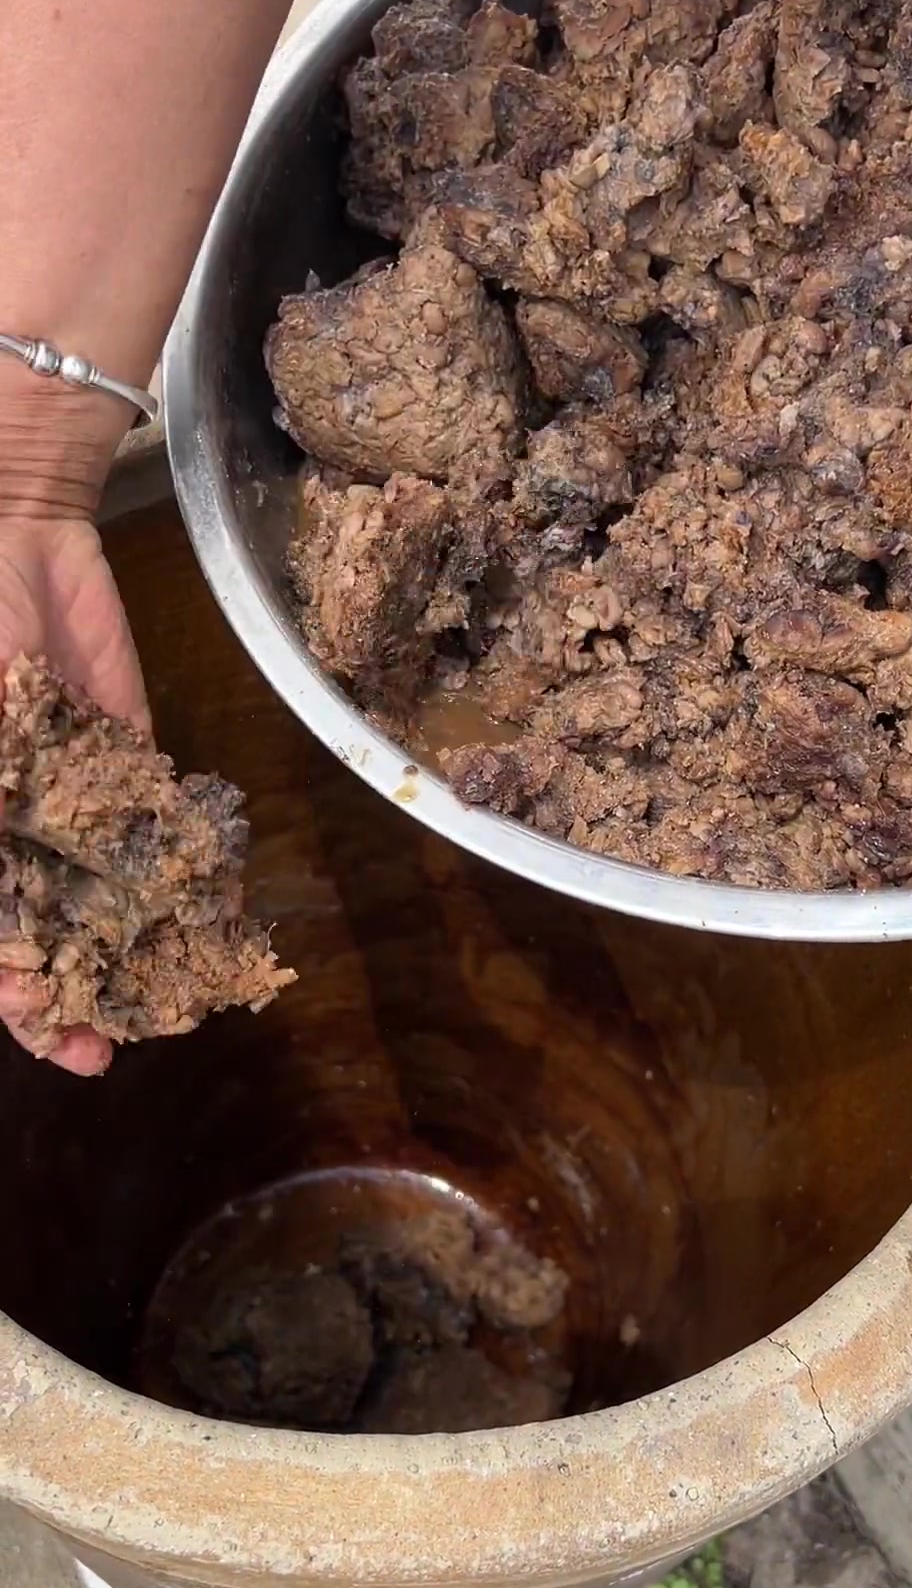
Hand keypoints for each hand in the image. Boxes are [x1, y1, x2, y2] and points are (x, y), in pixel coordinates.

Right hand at [0, 514, 148, 1074]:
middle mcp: (15, 833)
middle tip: (114, 1051)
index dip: (19, 1000)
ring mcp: (73, 802)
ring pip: (106, 898)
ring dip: (137, 951)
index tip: (63, 1041)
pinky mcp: (126, 761)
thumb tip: (5, 926)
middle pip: (46, 938)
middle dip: (78, 997)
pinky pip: (157, 830)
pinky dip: (183, 871)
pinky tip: (215, 913)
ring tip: (176, 995)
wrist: (13, 536)